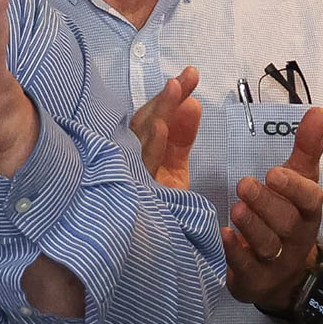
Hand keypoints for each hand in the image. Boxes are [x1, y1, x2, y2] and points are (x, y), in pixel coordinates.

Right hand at [128, 66, 202, 192]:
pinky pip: (144, 168)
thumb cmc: (160, 203)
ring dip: (160, 112)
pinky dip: (152, 146)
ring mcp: (131, 175)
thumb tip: (192, 104)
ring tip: (175, 88)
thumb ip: (182, 134)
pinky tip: (162, 128)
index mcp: (140, 149)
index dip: (170, 96)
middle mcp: (131, 159)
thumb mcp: (175, 163)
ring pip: (141, 138)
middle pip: (145, 123)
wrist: (153, 248)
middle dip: (166, 98)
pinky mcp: (136, 193)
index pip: (153, 116)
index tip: (190, 76)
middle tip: (185, 78)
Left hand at [224, 107, 322, 312]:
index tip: (273, 172)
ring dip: (251, 226)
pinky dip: (234, 253)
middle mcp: (297, 238)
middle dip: (266, 204)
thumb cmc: (286, 215)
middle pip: (286, 222)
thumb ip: (306, 147)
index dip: (294, 188)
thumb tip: (318, 110)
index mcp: (307, 212)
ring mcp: (277, 262)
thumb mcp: (298, 180)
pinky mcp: (255, 280)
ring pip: (267, 246)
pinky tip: (222, 236)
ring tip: (234, 208)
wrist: (283, 273)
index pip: (310, 199)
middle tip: (243, 185)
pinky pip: (246, 269)